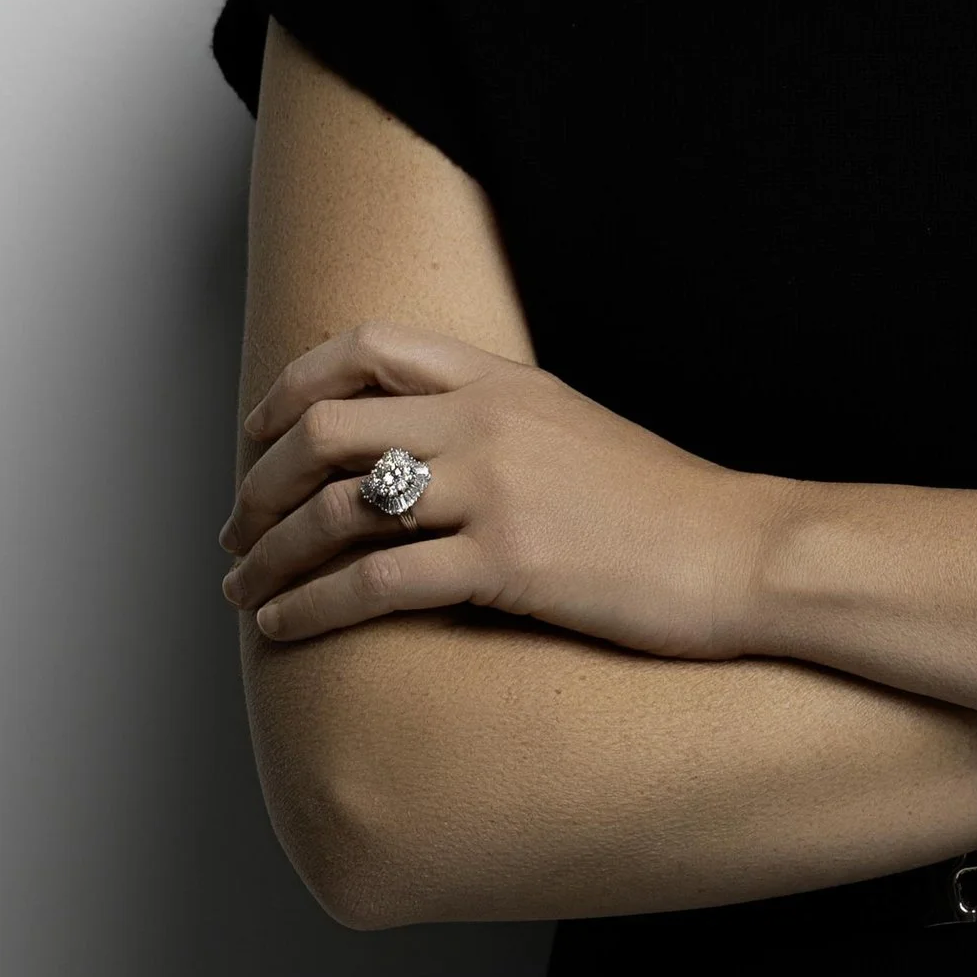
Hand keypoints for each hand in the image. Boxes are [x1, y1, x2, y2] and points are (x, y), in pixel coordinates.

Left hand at [220, 325, 781, 655]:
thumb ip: (496, 422)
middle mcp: (487, 421)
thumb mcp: (573, 428)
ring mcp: (495, 490)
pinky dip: (312, 607)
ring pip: (335, 509)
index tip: (259, 436)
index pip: (364, 346)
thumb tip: (419, 448)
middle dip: (258, 482)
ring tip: (244, 591)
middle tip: (235, 530)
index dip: (291, 389)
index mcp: (502, 380)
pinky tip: (286, 630)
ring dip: (269, 555)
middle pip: (325, 429)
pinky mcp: (506, 563)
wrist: (741, 551)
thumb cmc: (664, 507)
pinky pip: (375, 582)